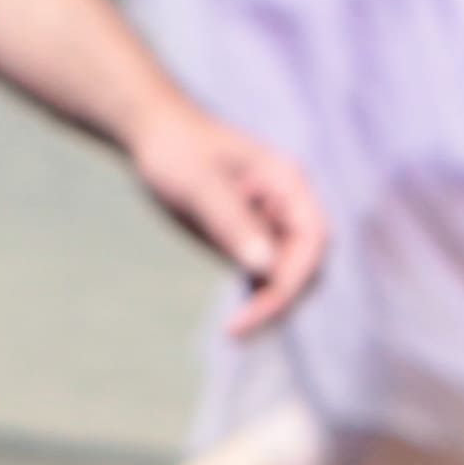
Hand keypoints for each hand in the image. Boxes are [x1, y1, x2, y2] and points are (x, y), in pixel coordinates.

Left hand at [125, 102, 329, 335]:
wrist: (151, 134)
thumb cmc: (175, 149)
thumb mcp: (198, 185)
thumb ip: (231, 222)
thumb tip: (265, 267)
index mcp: (288, 183)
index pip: (311, 239)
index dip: (294, 277)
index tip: (262, 306)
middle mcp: (288, 204)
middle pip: (305, 262)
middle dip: (280, 297)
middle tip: (239, 328)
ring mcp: (272, 222)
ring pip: (286, 274)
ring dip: (269, 303)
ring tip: (236, 330)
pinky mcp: (251, 236)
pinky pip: (264, 274)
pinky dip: (255, 297)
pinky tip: (235, 320)